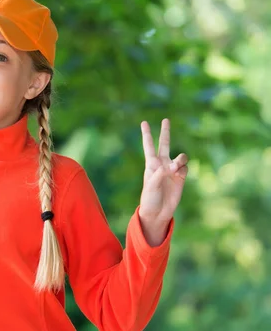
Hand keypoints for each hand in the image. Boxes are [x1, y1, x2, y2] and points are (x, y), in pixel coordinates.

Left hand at [138, 118, 188, 245]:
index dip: (147, 134)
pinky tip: (179, 175)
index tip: (144, 122)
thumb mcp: (151, 185)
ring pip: (180, 157)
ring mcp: (172, 170)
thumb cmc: (150, 198)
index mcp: (151, 164)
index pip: (149, 146)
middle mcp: (162, 164)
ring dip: (180, 159)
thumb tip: (172, 166)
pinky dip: (183, 169)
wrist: (158, 211)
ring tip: (176, 167)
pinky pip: (185, 168)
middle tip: (166, 119)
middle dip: (165, 132)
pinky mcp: (181, 177)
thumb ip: (160, 173)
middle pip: (165, 144)